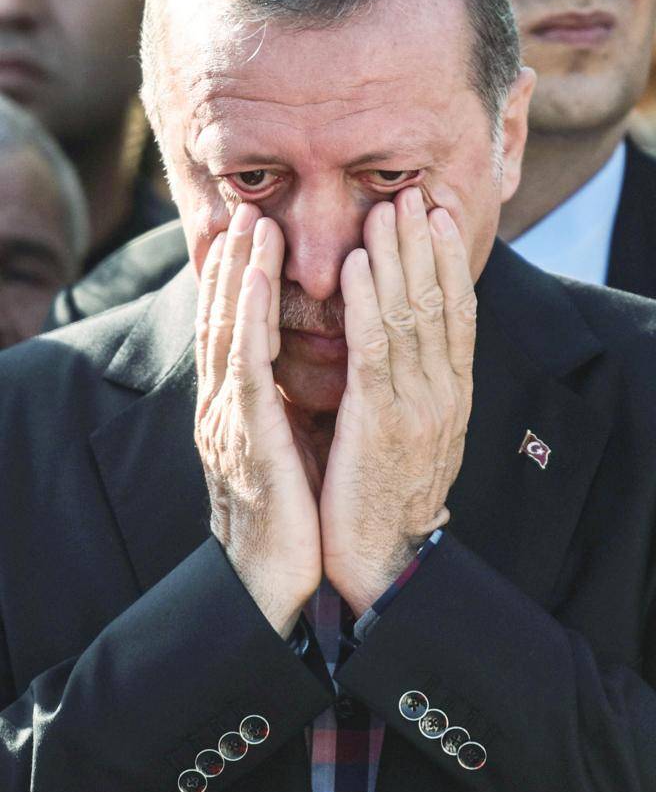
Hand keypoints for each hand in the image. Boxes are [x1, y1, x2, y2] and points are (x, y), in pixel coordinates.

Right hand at [195, 204, 321, 637]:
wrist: (276, 583)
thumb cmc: (291, 513)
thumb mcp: (287, 447)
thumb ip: (286, 403)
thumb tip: (307, 367)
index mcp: (240, 409)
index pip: (237, 330)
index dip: (240, 279)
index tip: (254, 233)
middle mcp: (226, 406)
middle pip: (224, 320)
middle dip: (233, 262)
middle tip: (246, 208)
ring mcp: (229, 420)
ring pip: (228, 332)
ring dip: (236, 273)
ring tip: (250, 222)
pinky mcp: (246, 439)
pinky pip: (244, 368)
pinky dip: (245, 317)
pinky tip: (251, 280)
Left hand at [320, 188, 475, 615]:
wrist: (381, 560)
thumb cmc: (386, 492)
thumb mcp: (413, 431)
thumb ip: (412, 384)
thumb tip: (404, 337)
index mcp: (452, 394)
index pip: (458, 312)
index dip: (450, 260)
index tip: (439, 215)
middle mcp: (444, 393)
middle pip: (438, 302)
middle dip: (424, 244)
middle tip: (413, 194)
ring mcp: (417, 405)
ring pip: (410, 315)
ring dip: (397, 257)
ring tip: (387, 210)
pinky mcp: (380, 421)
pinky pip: (374, 348)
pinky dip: (367, 300)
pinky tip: (357, 263)